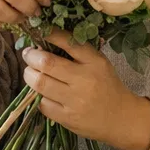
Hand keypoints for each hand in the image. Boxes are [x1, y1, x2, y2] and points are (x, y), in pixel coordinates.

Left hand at [21, 30, 149, 149]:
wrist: (121, 118)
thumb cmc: (107, 86)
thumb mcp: (99, 63)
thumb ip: (78, 52)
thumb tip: (45, 41)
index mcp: (95, 62)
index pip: (68, 42)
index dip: (49, 34)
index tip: (38, 31)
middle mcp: (84, 80)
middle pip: (47, 63)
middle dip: (31, 56)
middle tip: (28, 54)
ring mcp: (75, 100)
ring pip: (40, 83)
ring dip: (30, 75)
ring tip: (31, 72)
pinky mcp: (68, 118)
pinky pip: (43, 103)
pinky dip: (39, 96)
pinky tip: (43, 93)